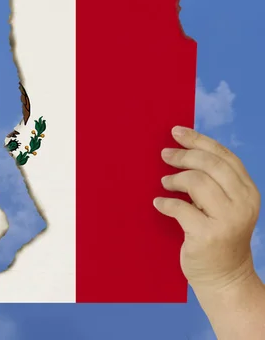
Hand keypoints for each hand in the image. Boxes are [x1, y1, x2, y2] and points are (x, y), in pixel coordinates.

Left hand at [154, 126, 260, 291]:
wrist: (224, 277)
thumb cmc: (217, 236)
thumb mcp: (224, 206)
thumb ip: (213, 183)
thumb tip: (181, 151)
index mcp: (248, 191)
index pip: (224, 156)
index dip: (199, 140)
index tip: (176, 132)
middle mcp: (243, 203)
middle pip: (210, 164)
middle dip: (184, 155)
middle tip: (165, 154)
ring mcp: (228, 220)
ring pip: (197, 182)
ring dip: (175, 179)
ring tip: (164, 183)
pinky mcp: (208, 235)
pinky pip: (180, 209)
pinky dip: (165, 204)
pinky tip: (159, 204)